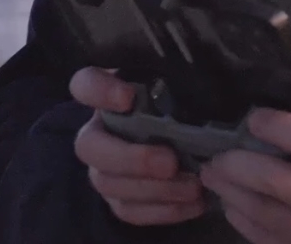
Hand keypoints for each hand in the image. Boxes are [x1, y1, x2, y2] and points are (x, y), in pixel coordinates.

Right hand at [69, 66, 205, 225]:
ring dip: (152, 189)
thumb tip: (204, 79)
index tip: (127, 98)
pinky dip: (162, 210)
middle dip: (130, 157)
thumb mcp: (183, 85)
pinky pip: (128, 210)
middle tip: (169, 162)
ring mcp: (103, 168)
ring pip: (108, 183)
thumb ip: (183, 80)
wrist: (189, 138)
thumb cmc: (184, 103)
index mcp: (110, 94)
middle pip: (90, 146)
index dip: (99, 91)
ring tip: (192, 186)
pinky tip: (193, 204)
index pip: (85, 84)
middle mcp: (98, 131)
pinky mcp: (117, 197)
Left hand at [200, 66, 290, 243]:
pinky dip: (247, 225)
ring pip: (272, 217)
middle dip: (244, 167)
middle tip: (219, 155)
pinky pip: (272, 242)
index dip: (283, 130)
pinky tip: (234, 207)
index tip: (255, 118)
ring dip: (237, 196)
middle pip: (287, 185)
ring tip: (216, 178)